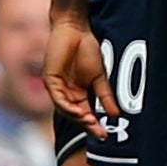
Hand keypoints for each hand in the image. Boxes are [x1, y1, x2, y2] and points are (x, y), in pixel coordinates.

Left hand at [44, 15, 118, 133]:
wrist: (76, 30)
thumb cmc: (87, 49)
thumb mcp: (100, 77)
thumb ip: (105, 96)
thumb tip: (116, 115)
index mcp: (78, 94)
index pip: (85, 115)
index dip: (95, 125)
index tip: (106, 134)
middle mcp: (66, 94)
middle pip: (75, 116)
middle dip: (87, 126)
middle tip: (100, 133)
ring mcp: (57, 88)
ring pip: (65, 110)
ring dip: (78, 118)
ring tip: (91, 121)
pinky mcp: (50, 80)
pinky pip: (58, 99)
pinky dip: (68, 107)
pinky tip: (79, 112)